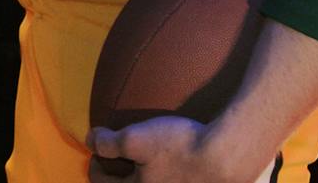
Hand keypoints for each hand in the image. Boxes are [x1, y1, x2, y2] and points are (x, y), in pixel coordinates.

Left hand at [88, 117, 272, 182]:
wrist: (227, 157)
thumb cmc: (179, 148)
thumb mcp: (136, 139)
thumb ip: (109, 143)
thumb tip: (89, 141)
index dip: (95, 166)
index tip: (98, 154)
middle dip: (119, 177)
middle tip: (116, 161)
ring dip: (142, 178)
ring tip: (142, 164)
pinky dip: (163, 178)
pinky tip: (168, 167)